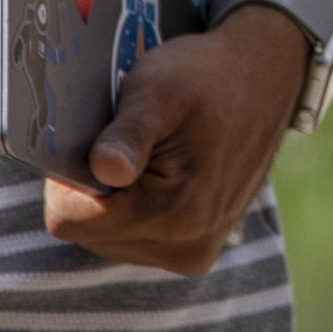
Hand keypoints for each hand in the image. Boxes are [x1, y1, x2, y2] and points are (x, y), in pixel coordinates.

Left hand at [45, 10, 312, 274]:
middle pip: (88, 231)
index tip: (94, 140)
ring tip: (146, 156)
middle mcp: (186, 248)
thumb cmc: (205, 77)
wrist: (264, 80)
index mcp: (177, 214)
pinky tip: (156, 173)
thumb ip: (128, 134)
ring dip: (112, 199)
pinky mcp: (194, 251)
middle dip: (93, 189)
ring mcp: (193, 254)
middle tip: (125, 143)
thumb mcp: (158, 90)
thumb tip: (105, 171)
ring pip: (105, 237)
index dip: (68, 178)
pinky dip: (131, 208)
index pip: (72, 219)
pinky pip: (131, 238)